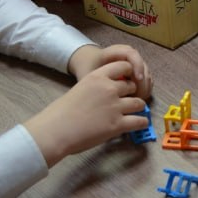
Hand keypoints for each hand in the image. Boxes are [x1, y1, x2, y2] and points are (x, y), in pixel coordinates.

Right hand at [24, 62, 147, 166]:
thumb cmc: (60, 113)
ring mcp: (115, 106)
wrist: (55, 131)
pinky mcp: (118, 124)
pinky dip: (141, 122)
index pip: (124, 66)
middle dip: (132, 93)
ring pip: (139, 103)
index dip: (129, 73)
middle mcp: (109, 88)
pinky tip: (139, 124)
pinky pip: (139, 121)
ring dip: (138, 107)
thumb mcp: (78, 89)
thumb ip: (95, 88)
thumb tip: (104, 95)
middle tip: (128, 100)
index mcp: (97, 76)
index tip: (128, 80)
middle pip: (132, 86)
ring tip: (135, 112)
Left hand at [69, 44, 151, 99]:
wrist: (87, 61)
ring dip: (145, 86)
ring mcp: (133, 62)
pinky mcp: (136, 70)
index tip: (138, 79)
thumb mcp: (87, 74)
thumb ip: (96, 83)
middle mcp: (127, 55)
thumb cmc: (87, 66)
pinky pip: (145, 78)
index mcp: (114, 52)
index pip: (131, 54)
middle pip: (142, 65)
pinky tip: (139, 99)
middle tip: (140, 96)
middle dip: (143, 81)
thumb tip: (108, 99)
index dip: (137, 65)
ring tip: (139, 100)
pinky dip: (145, 88)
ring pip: (146, 73)